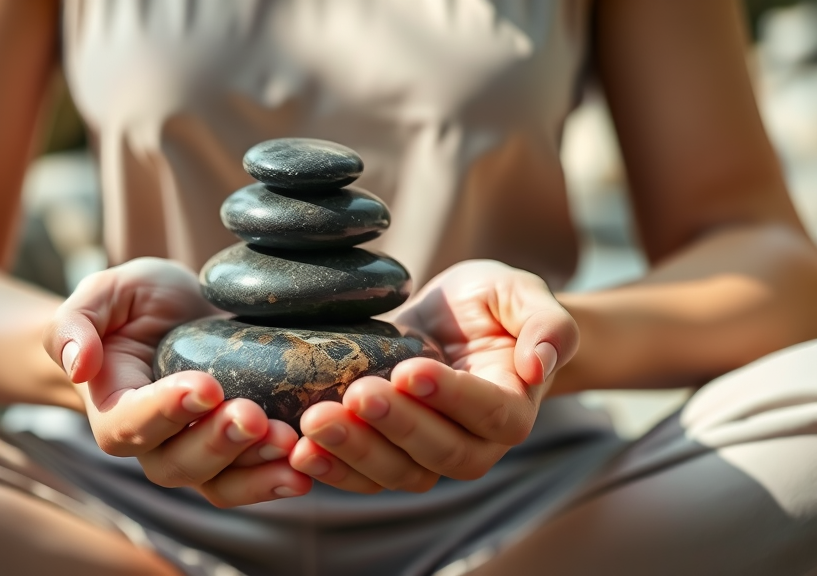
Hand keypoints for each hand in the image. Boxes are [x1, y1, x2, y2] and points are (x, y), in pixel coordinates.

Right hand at [43, 258, 311, 506]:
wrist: (173, 317)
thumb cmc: (132, 305)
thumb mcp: (102, 294)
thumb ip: (76, 324)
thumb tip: (78, 366)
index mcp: (114, 410)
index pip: (131, 424)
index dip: (167, 410)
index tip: (206, 386)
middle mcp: (152, 445)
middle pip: (178, 464)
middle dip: (219, 443)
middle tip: (254, 415)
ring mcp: (195, 455)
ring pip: (218, 483)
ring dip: (255, 469)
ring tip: (291, 444)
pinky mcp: (233, 455)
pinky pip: (250, 479)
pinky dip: (278, 476)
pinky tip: (309, 463)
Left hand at [288, 260, 577, 492]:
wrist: (460, 320)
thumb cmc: (495, 304)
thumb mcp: (522, 294)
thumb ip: (547, 324)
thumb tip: (540, 363)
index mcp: (513, 407)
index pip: (490, 414)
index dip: (451, 398)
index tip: (410, 370)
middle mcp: (476, 444)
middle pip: (441, 452)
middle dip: (396, 426)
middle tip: (357, 395)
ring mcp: (430, 455)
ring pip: (399, 472)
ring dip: (356, 452)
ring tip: (315, 422)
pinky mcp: (390, 454)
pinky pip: (365, 476)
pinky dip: (333, 470)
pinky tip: (299, 451)